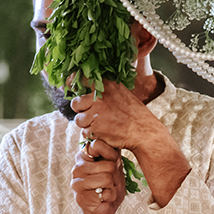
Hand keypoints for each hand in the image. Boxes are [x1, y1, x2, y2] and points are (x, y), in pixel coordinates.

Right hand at [70, 138, 125, 213]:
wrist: (104, 211)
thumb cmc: (110, 187)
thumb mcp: (115, 168)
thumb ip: (112, 155)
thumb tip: (110, 143)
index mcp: (84, 157)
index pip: (98, 144)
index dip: (112, 155)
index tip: (113, 164)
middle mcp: (77, 168)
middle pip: (108, 164)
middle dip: (115, 176)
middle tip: (110, 183)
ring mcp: (76, 182)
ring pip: (107, 177)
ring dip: (113, 187)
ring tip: (106, 190)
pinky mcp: (80, 197)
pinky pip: (105, 192)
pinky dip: (110, 196)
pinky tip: (103, 199)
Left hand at [71, 79, 190, 206]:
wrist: (145, 133)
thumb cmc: (135, 114)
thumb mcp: (123, 94)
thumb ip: (105, 89)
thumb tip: (86, 84)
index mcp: (106, 86)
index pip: (81, 78)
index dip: (71, 82)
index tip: (68, 85)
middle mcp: (99, 97)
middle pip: (76, 103)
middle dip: (82, 110)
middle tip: (94, 114)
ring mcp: (96, 113)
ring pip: (79, 120)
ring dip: (88, 124)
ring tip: (104, 125)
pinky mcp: (95, 128)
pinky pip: (85, 132)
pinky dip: (93, 135)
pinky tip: (106, 132)